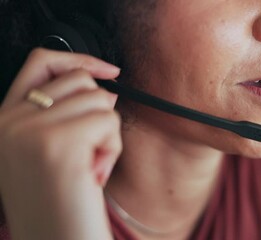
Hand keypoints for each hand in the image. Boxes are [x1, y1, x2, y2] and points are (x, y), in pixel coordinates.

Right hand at [0, 48, 121, 239]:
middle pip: (81, 81)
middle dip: (97, 115)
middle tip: (86, 153)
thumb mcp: (51, 152)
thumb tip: (105, 84)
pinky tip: (94, 174)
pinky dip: (112, 149)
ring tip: (88, 167)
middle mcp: (9, 122)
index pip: (41, 62)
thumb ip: (64, 113)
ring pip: (100, 100)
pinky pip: (109, 122)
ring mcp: (29, 131)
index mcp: (3, 122)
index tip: (107, 70)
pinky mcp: (57, 143)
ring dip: (106, 136)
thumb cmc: (62, 204)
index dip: (78, 59)